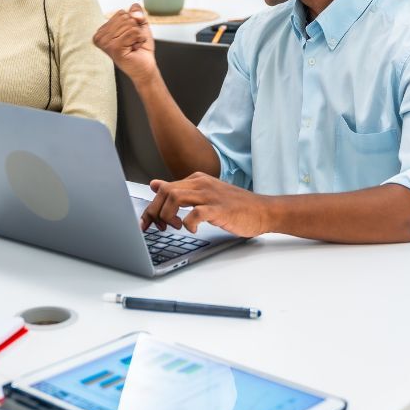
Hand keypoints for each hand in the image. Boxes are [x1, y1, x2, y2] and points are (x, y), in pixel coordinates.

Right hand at [93, 3, 156, 84]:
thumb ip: (136, 12)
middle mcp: (100, 36)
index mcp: (102, 30)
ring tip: (132, 46)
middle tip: (132, 42)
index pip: (121, 13)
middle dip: (135, 29)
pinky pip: (133, 32)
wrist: (145, 66)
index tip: (130, 37)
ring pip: (130, 24)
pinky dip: (139, 40)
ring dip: (138, 36)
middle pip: (125, 17)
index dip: (132, 23)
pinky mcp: (114, 48)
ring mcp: (106, 43)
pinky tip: (134, 49)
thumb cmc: (140, 48)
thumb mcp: (139, 24)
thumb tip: (134, 13)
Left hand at [141, 172, 269, 237]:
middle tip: (157, 227)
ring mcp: (210, 195)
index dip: (151, 206)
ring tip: (175, 227)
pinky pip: (195, 213)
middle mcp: (201, 184)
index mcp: (196, 179)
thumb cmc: (234, 206)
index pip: (164, 188)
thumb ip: (180, 190)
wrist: (263, 210)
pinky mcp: (219, 209)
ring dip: (168, 215)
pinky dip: (188, 223)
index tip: (146, 222)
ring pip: (175, 198)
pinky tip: (192, 230)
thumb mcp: (203, 193)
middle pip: (165, 192)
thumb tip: (155, 184)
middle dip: (154, 212)